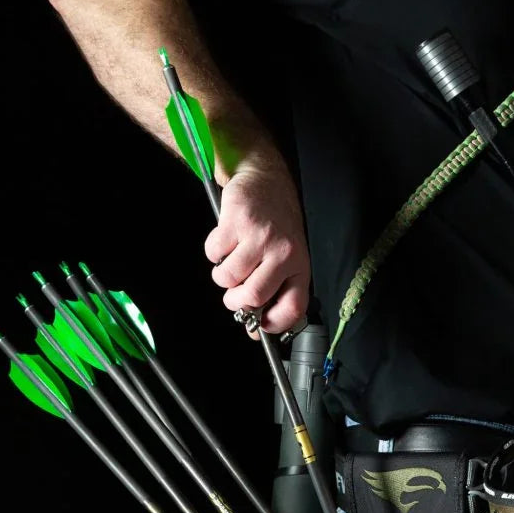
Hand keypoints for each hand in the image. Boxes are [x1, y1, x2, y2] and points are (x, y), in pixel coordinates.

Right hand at [204, 154, 310, 336]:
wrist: (266, 181)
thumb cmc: (277, 226)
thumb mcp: (286, 259)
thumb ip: (275, 293)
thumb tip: (253, 330)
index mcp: (300, 266)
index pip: (293, 308)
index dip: (274, 324)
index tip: (260, 325)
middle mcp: (284, 253)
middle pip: (252, 296)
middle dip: (235, 301)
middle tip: (233, 294)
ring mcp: (260, 237)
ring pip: (228, 278)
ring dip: (222, 277)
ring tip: (231, 263)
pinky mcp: (236, 222)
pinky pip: (214, 254)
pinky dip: (213, 254)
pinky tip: (226, 242)